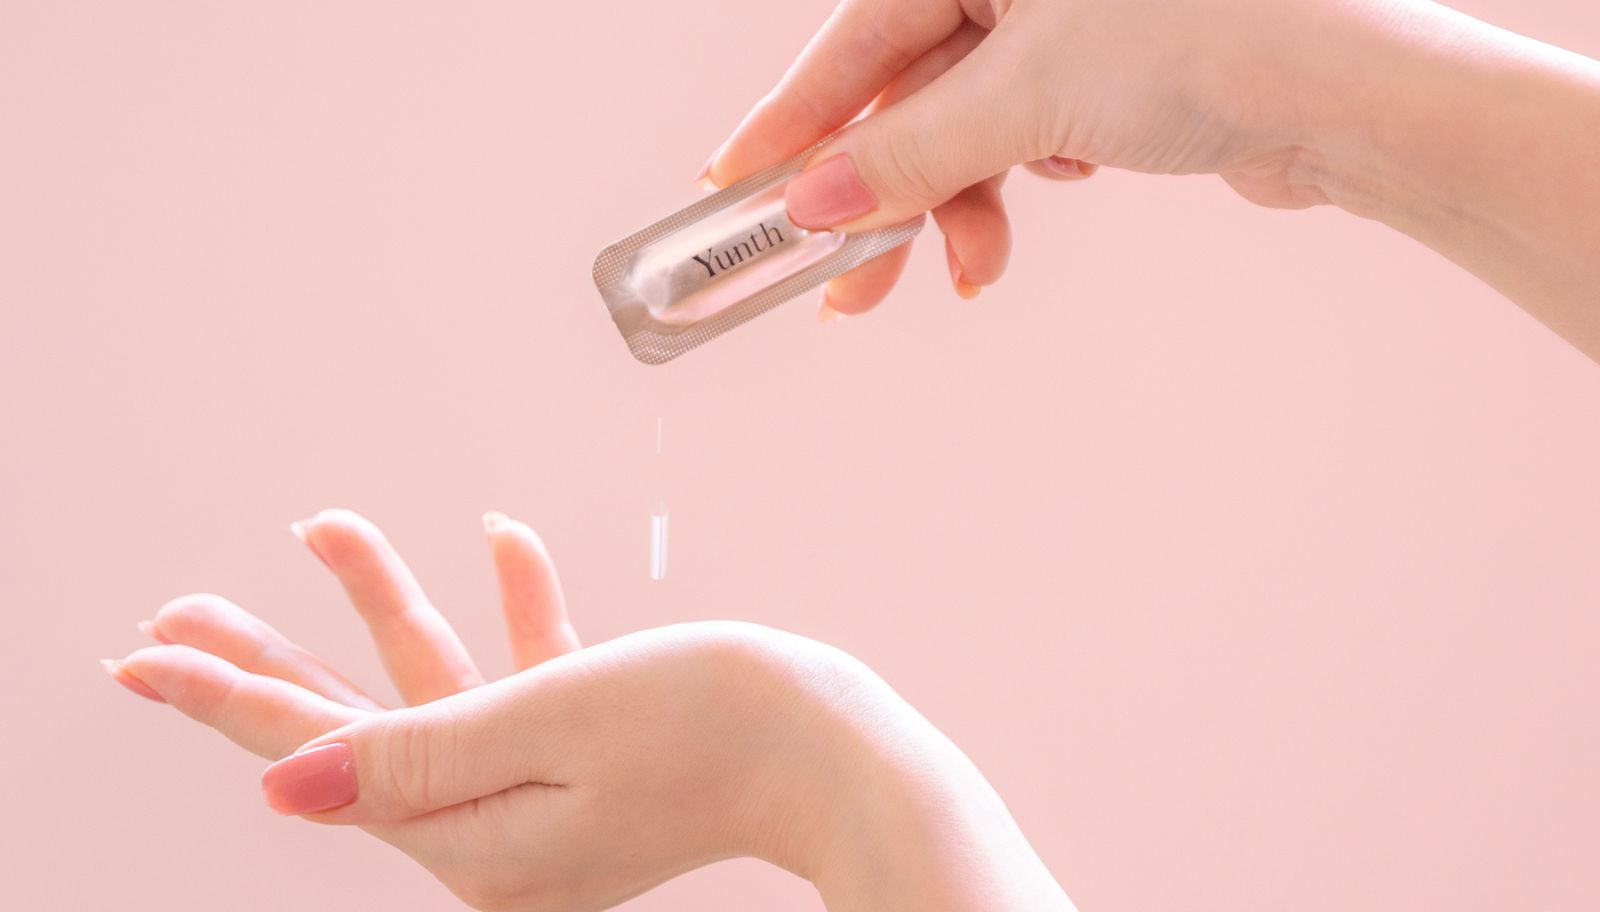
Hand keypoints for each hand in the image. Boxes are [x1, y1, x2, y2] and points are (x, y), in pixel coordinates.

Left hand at [105, 509, 1072, 911]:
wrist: (842, 756)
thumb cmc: (718, 727)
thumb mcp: (552, 726)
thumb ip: (415, 753)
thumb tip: (289, 786)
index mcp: (469, 836)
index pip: (316, 755)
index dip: (225, 698)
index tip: (142, 657)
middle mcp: (494, 830)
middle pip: (350, 731)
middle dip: (267, 665)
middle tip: (177, 616)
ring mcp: (544, 797)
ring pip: (432, 689)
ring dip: (384, 605)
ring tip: (325, 528)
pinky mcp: (593, 757)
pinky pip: (525, 677)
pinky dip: (506, 610)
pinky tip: (498, 538)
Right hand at [704, 0, 1599, 358]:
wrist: (1346, 96)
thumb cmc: (1207, 40)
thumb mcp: (1027, 94)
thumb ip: (908, 150)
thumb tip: (812, 203)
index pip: (858, 38)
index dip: (795, 122)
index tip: (738, 187)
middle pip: (907, 97)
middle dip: (880, 197)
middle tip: (839, 284)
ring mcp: (1062, 32)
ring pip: (961, 135)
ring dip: (951, 212)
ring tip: (966, 270)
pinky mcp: (1100, 85)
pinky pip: (1014, 149)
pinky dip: (1007, 196)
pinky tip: (1023, 222)